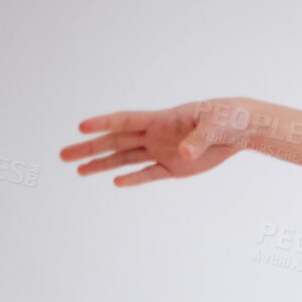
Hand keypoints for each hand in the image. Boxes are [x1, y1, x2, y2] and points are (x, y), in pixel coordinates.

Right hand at [59, 97, 255, 185]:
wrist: (240, 129)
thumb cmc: (226, 118)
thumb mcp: (214, 126)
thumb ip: (197, 140)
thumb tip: (185, 154)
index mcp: (160, 119)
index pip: (125, 121)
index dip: (103, 123)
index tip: (80, 127)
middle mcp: (155, 135)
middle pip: (114, 142)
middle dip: (88, 148)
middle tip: (62, 154)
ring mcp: (162, 151)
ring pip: (125, 159)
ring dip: (102, 164)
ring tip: (77, 170)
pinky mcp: (174, 167)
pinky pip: (148, 174)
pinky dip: (133, 179)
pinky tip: (115, 182)